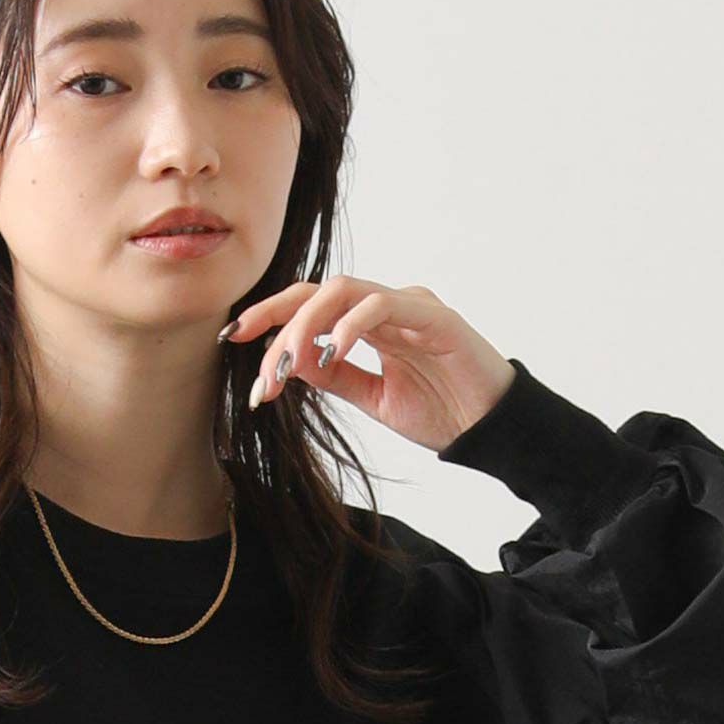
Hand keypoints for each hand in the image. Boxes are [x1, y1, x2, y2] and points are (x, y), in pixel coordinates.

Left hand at [221, 275, 515, 452]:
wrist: (490, 431)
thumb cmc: (441, 410)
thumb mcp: (373, 398)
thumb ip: (334, 375)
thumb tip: (287, 359)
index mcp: (370, 324)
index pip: (310, 306)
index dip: (270, 316)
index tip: (234, 338)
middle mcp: (386, 307)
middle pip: (316, 292)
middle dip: (276, 321)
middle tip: (257, 367)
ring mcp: (410, 307)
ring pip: (342, 292)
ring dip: (304, 326)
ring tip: (286, 365)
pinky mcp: (434, 318)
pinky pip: (383, 306)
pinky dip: (351, 326)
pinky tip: (331, 354)